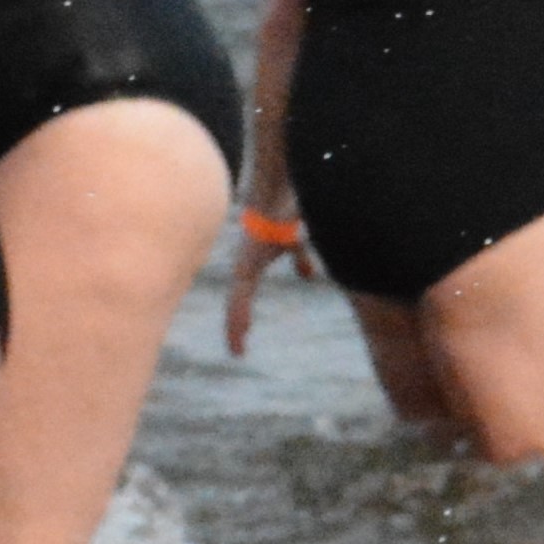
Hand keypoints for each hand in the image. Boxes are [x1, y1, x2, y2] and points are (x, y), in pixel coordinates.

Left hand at [224, 215, 313, 354]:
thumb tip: (307, 277)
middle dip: (237, 324)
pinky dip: (240, 318)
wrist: (276, 194)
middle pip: (238, 302)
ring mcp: (243, 267)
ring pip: (236, 305)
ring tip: (237, 348)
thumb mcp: (294, 243)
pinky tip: (240, 333)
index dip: (244, 312)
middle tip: (237, 349)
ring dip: (236, 327)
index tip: (245, 330)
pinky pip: (241, 299)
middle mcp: (244, 266)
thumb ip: (299, 260)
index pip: (245, 293)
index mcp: (253, 261)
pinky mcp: (246, 268)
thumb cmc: (284, 211)